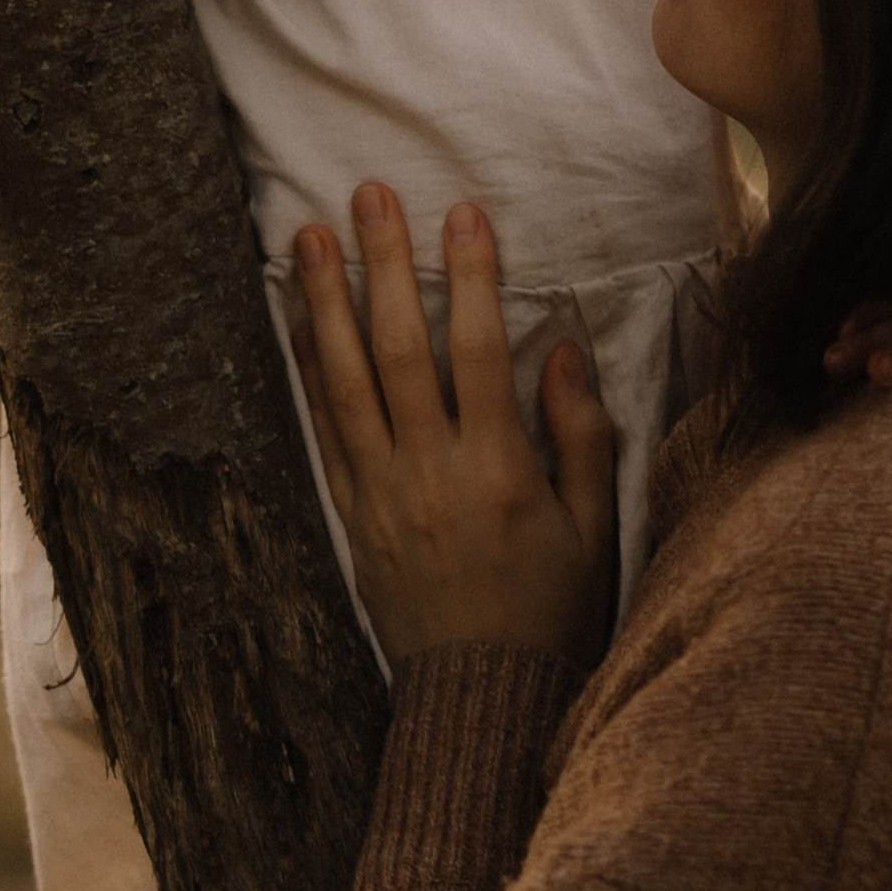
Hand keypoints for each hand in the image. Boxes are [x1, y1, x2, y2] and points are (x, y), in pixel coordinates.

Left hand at [293, 183, 616, 668]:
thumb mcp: (594, 528)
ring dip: (324, 303)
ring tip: (310, 235)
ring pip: (344, 383)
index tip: (463, 213)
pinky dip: (307, 371)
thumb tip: (559, 348)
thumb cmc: (553, 609)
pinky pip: (323, 431)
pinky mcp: (351, 516)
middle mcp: (429, 476)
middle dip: (383, 266)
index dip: (470, 278)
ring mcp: (380, 496)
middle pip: (398, 351)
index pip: (478, 354)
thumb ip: (580, 435)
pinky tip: (298, 319)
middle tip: (369, 193)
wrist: (483, 697)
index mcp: (498, 474)